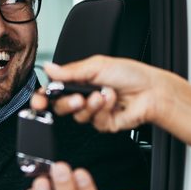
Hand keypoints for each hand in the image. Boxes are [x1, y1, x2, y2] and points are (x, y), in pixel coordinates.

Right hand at [29, 56, 181, 133]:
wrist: (151, 89)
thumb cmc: (129, 74)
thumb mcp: (97, 66)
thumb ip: (70, 71)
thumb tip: (49, 68)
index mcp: (78, 81)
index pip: (53, 92)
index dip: (42, 99)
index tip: (39, 102)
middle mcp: (84, 97)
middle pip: (61, 108)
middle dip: (67, 104)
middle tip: (77, 98)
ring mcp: (94, 111)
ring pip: (78, 117)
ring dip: (91, 105)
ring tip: (103, 95)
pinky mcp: (104, 124)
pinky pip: (95, 123)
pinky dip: (104, 110)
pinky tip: (112, 100)